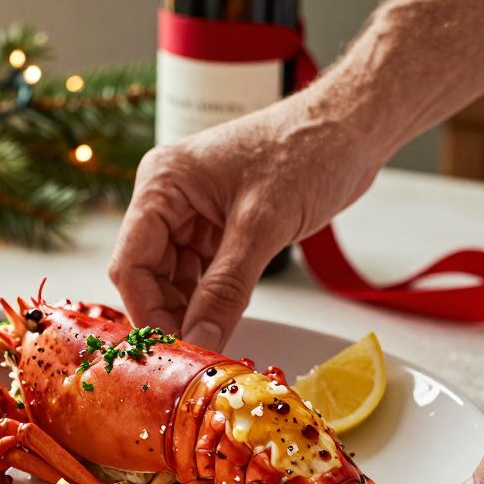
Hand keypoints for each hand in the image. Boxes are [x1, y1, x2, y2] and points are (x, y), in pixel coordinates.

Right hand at [108, 94, 380, 349]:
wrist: (351, 127)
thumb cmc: (307, 151)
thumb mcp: (261, 226)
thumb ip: (225, 290)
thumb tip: (199, 342)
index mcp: (162, 184)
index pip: (131, 262)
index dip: (147, 311)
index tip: (173, 351)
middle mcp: (168, 198)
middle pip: (148, 275)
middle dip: (170, 316)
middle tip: (196, 356)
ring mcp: (193, 213)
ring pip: (175, 280)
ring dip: (192, 313)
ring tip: (213, 345)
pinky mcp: (220, 226)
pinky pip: (202, 274)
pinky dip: (211, 301)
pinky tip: (225, 323)